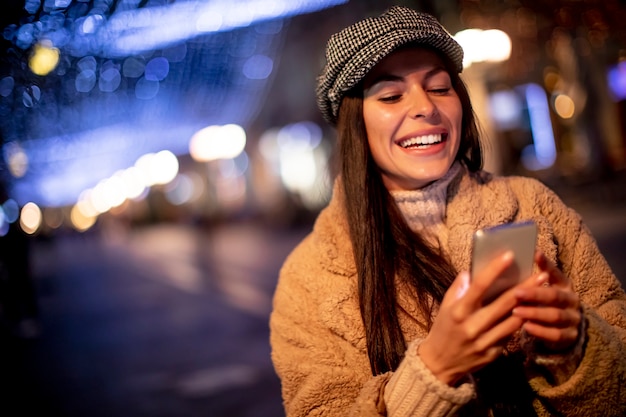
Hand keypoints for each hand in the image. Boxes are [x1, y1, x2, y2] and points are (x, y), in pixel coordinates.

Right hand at [419, 251, 541, 384]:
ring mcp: (485, 341)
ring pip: (514, 320)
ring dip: (530, 305)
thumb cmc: (443, 329)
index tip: (509, 255)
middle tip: (542, 275)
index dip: (495, 269)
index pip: (479, 286)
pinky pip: (511, 334)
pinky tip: (533, 311)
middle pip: (504, 303)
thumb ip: (458, 288)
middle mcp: (473, 325)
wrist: (440, 363)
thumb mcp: (445, 307)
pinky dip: (522, 322)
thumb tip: (472, 272)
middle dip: (525, 287)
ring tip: (544, 292)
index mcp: (459, 310)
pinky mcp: (494, 353)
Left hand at [512, 251, 581, 351]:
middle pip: (556, 296)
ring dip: (535, 313)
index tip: (535, 254)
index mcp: (564, 285)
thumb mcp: (542, 289)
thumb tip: (507, 260)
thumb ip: (531, 280)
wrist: (566, 329)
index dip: (547, 264)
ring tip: (516, 311)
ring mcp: (572, 319)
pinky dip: (541, 331)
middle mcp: (571, 301)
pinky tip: (526, 326)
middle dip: (536, 294)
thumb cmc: (545, 304)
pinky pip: (556, 334)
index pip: (557, 273)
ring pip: (555, 316)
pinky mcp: (570, 337)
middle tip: (517, 292)